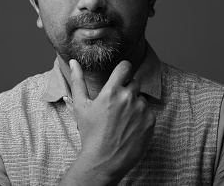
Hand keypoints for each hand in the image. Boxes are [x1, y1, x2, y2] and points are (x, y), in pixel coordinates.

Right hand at [69, 59, 155, 183]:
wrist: (104, 161)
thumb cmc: (90, 133)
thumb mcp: (80, 106)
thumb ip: (77, 81)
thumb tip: (73, 61)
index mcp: (112, 91)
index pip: (126, 66)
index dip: (123, 70)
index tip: (121, 77)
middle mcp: (129, 97)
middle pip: (134, 83)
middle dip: (127, 91)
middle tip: (116, 107)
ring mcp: (142, 110)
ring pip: (141, 99)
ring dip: (134, 105)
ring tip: (122, 121)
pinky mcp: (151, 122)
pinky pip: (148, 113)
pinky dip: (141, 118)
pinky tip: (130, 129)